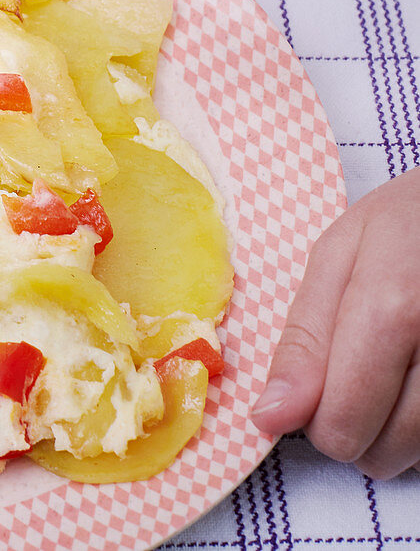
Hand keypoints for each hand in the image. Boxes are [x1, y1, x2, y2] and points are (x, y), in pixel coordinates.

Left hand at [251, 166, 419, 477]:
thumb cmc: (407, 221)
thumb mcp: (339, 254)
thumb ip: (304, 337)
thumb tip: (270, 415)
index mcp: (393, 307)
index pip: (343, 417)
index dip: (311, 417)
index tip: (304, 395)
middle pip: (381, 448)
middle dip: (350, 426)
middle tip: (349, 374)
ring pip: (416, 454)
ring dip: (390, 434)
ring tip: (386, 372)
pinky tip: (413, 381)